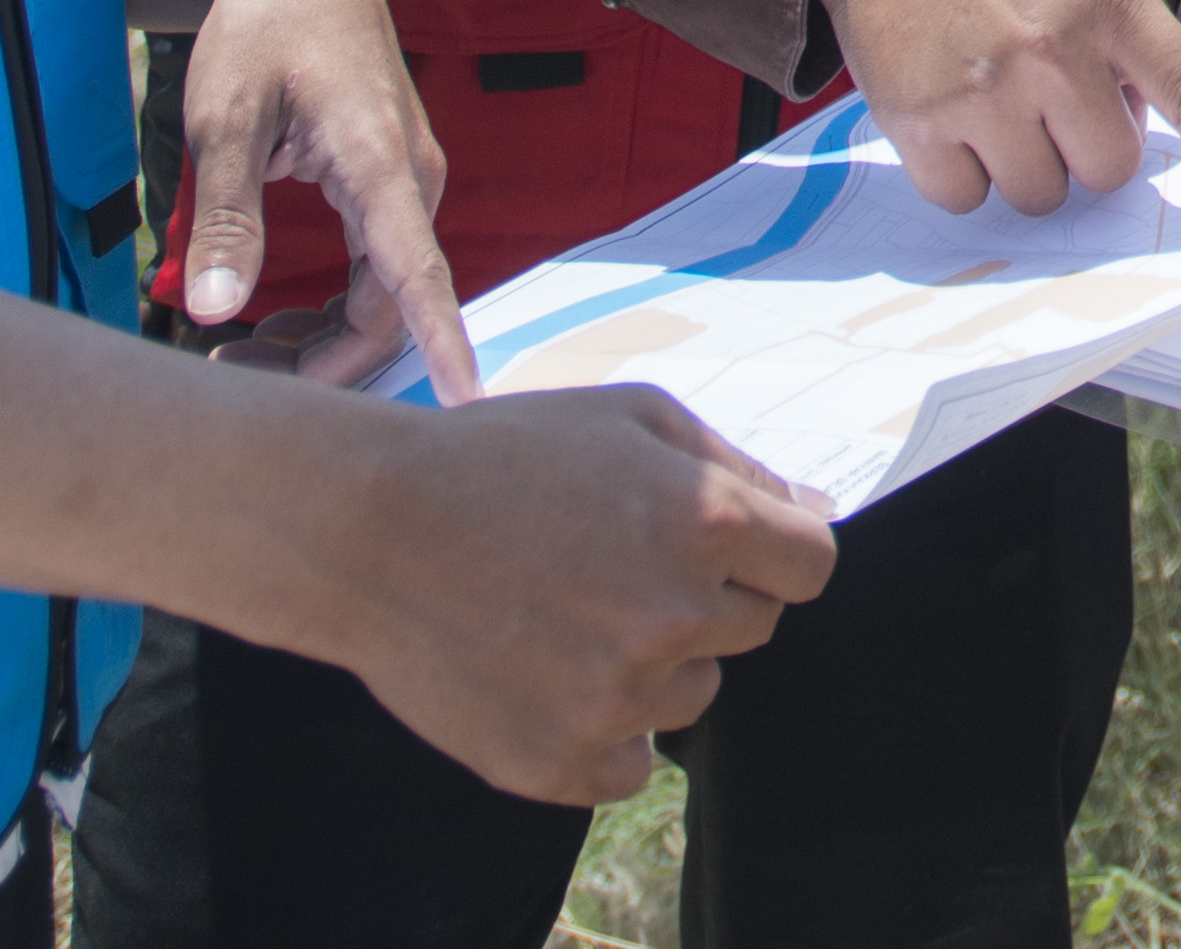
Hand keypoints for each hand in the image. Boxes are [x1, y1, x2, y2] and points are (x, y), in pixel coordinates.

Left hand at [160, 0, 471, 400]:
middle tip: (227, 380)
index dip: (442, 341)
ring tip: (235, 359)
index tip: (466, 401)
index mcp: (377, 159)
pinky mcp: (388, 185)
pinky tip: (271, 323)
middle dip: (319, 363)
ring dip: (317, 340)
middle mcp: (410, 177)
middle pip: (388, 307)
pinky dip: (326, 307)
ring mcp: (405, 182)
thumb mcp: (224, 117)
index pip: (419, 272)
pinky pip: (375, 270)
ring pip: (380, 295)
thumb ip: (227, 215)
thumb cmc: (261, 29)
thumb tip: (214, 312)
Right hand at [311, 389, 837, 803]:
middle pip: (753, 629)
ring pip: (691, 696)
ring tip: (566, 612)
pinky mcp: (560, 762)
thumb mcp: (630, 416)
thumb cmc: (504, 456)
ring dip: (652, 662)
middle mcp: (674, 616)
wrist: (368, 530)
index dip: (772, 552)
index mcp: (706, 522)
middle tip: (615, 566)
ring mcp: (617, 699)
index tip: (723, 547)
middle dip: (705, 597)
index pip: (811, 567)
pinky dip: (602, 731)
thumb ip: (737, 467)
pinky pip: (631, 764)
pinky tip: (546, 673)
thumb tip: (812, 514)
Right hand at [811, 0, 1180, 226]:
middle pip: (1109, 169)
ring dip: (1028, 159)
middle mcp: (1052, 46)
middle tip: (1054, 89)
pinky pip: (967, 198)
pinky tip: (952, 105)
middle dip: (1089, 143)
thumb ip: (1130, 35)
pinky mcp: (918, 120)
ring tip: (999, 90)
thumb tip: (1147, 128)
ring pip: (1041, 192)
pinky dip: (964, 169)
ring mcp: (983, 88)